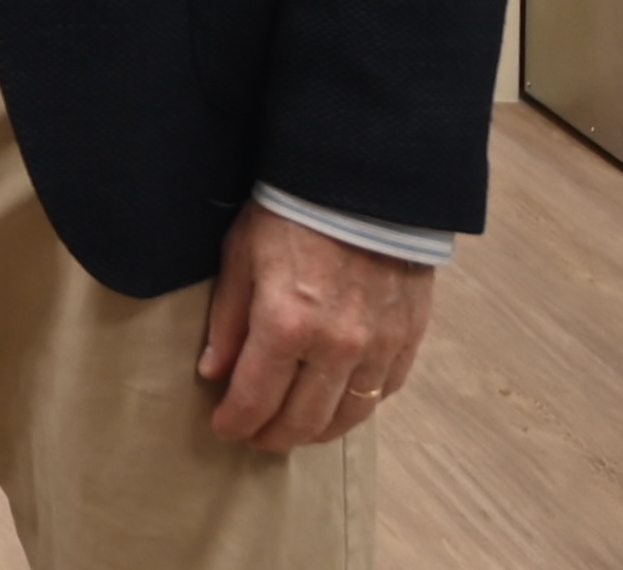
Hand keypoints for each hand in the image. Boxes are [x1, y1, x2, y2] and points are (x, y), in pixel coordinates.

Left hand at [199, 203, 433, 449]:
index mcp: (286, 324)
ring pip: (348, 416)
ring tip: (293, 430)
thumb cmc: (291, 214)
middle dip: (273, 436)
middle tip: (254, 437)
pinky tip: (337, 404)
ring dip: (317, 431)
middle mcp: (336, 346)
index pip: (256, 399)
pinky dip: (357, 407)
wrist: (362, 186)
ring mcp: (378, 346)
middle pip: (303, 419)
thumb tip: (214, 371)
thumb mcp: (240, 256)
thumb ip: (228, 321)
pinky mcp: (409, 339)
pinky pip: (383, 392)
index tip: (224, 428)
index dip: (236, 422)